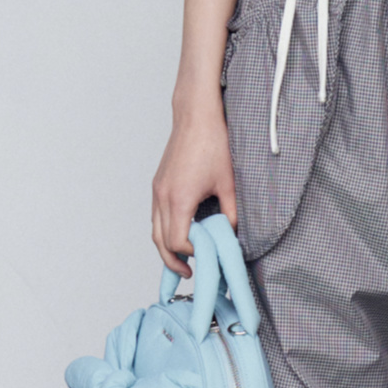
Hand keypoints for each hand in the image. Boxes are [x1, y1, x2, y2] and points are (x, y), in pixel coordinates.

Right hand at [151, 104, 238, 281]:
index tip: (208, 254)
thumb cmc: (213, 143)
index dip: (192, 253)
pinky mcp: (158, 183)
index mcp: (179, 198)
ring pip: (154, 229)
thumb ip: (231, 213)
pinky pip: (156, 215)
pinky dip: (164, 229)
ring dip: (166, 246)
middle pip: (159, 241)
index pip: (177, 241)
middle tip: (189, 272)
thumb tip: (233, 234)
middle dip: (173, 260)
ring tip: (184, 258)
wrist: (197, 115)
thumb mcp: (229, 183)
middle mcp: (163, 196)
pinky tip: (180, 232)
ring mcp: (158, 189)